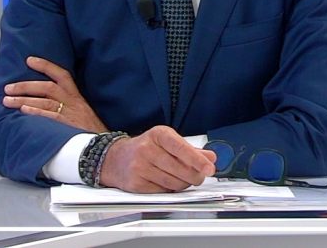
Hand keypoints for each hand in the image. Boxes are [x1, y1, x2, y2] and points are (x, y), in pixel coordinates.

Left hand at [2, 56, 107, 132]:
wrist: (106, 148)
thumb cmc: (91, 133)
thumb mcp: (81, 114)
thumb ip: (65, 108)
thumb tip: (40, 106)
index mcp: (76, 98)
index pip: (62, 75)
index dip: (46, 66)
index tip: (30, 60)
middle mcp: (73, 103)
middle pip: (47, 87)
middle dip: (25, 86)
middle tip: (8, 88)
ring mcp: (71, 114)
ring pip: (45, 101)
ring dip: (24, 100)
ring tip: (7, 101)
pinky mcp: (68, 126)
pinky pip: (50, 116)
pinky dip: (36, 113)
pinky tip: (23, 111)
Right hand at [97, 125, 217, 192]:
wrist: (115, 159)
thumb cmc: (146, 148)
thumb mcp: (168, 142)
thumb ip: (191, 150)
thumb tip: (211, 157)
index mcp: (159, 135)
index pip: (182, 148)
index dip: (198, 160)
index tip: (210, 168)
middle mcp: (147, 149)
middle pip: (180, 170)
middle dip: (195, 176)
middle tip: (199, 176)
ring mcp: (140, 167)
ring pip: (173, 183)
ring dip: (183, 184)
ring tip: (182, 179)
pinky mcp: (136, 184)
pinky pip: (162, 192)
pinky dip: (170, 190)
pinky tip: (167, 183)